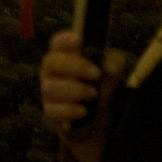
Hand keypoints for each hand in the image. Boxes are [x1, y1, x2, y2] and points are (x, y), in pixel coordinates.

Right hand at [39, 29, 126, 161]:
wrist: (100, 121)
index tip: (79, 40)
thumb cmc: (101, 87)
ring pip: (50, 88)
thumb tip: (110, 67)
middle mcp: (52, 72)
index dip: (65, 40)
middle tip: (96, 74)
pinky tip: (83, 112)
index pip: (57, 43)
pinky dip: (68, 111)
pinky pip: (51, 111)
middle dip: (74, 66)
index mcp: (65, 56)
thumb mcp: (113, 72)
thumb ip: (113, 64)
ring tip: (93, 95)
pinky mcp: (50, 114)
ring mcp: (48, 93)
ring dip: (74, 90)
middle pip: (50, 62)